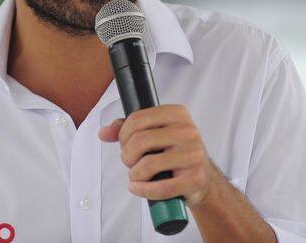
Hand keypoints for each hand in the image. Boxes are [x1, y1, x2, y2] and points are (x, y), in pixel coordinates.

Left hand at [98, 104, 215, 206]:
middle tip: (130, 162)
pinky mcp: (196, 178)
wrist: (202, 178)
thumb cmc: (174, 153)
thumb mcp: (155, 134)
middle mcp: (188, 131)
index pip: (137, 118)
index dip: (123, 135)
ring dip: (134, 175)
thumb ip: (128, 129)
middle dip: (127, 156)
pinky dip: (143, 190)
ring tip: (137, 176)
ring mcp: (194, 155)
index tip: (125, 144)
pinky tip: (137, 188)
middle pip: (140, 141)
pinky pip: (161, 188)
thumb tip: (103, 133)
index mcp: (177, 113)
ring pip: (148, 165)